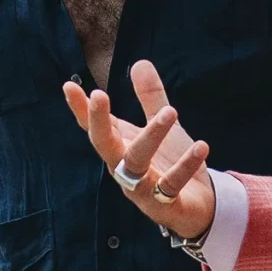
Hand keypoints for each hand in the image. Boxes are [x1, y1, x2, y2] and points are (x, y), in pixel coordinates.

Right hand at [62, 61, 215, 240]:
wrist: (199, 207)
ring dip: (151, 136)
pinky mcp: (163, 206)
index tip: (69, 87)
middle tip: (100, 95)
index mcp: (121, 149)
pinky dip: (185, 166)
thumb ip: (151, 99)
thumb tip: (140, 63)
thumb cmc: (172, 166)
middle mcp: (124, 169)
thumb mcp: (162, 128)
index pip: (96, 127)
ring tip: (170, 112)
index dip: (81, 110)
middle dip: (99, 122)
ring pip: (136, 163)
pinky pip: (171, 185)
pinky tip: (201, 146)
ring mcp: (141, 190)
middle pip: (104, 145)